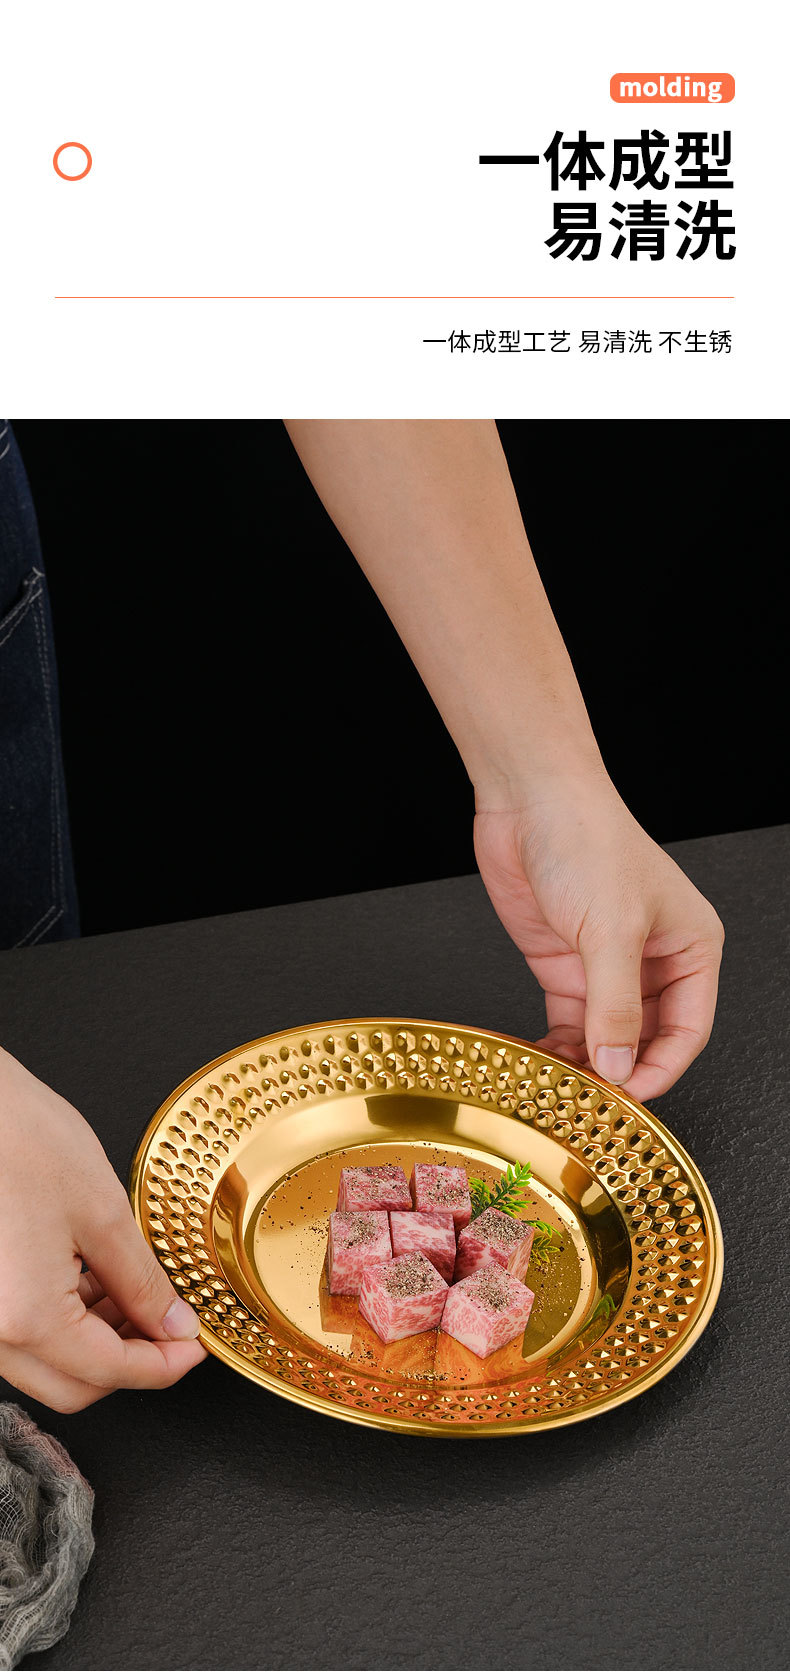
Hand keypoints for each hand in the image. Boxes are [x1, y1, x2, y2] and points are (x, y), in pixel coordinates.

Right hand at [0, 1048, 206, 1410]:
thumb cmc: (20, 1139)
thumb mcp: (102, 1211)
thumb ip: (143, 1281)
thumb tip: (172, 1324)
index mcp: (28, 1318)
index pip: (111, 1372)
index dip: (165, 1364)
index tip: (194, 1345)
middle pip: (74, 1386)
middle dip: (131, 1365)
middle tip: (173, 1330)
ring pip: (45, 1366)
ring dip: (96, 1345)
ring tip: (137, 1298)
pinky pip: (21, 1336)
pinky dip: (63, 1325)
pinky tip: (94, 1286)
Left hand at [474, 779, 723, 1100]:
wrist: (529, 800)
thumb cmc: (588, 840)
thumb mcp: (611, 929)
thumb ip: (616, 1004)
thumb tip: (621, 1064)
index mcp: (691, 947)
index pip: (688, 1029)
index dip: (662, 1067)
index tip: (630, 1096)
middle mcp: (654, 960)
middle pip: (648, 1038)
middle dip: (622, 1069)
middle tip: (593, 1100)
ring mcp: (606, 964)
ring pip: (606, 1035)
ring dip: (587, 1063)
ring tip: (563, 1086)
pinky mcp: (566, 964)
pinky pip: (570, 1021)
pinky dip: (558, 1046)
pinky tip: (542, 1062)